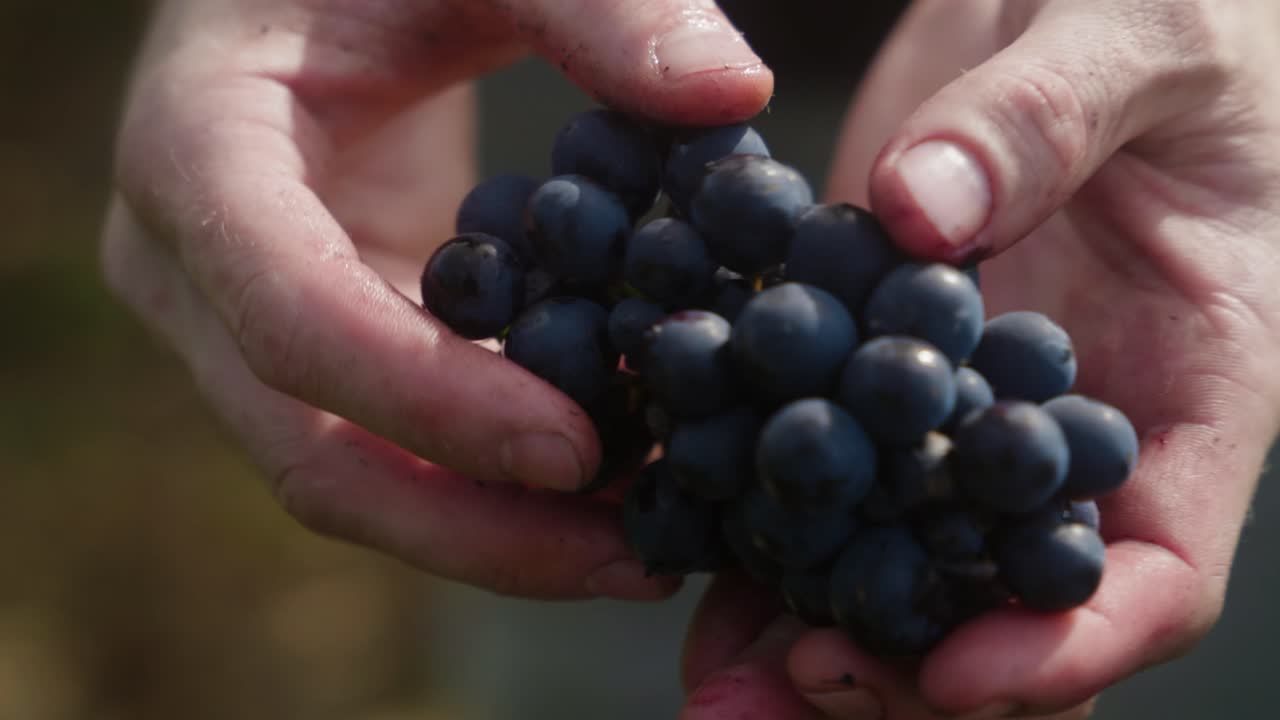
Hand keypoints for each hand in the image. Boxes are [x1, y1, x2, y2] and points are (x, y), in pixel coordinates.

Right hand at [101, 0, 770, 599]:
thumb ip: (600, 5)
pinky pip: (390, 448)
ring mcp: (243, 326)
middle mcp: (193, 269)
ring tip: (648, 548)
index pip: (292, 315)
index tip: (581, 449)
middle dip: (477, 527)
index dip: (430, 400)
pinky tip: (612, 489)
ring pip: (352, 481)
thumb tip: (735, 92)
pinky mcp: (308, 352)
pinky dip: (494, 486)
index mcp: (197, 152)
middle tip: (639, 559)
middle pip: (313, 454)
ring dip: (497, 536)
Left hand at [682, 0, 1279, 716]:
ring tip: (714, 692)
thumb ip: (1044, 118)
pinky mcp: (878, 369)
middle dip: (907, 678)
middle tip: (792, 695)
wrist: (1085, 1)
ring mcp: (967, 411)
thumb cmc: (1181, 6)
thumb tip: (922, 210)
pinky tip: (680, 558)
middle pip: (1004, 608)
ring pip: (903, 566)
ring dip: (810, 638)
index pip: (1154, 574)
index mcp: (1193, 387)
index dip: (1066, 644)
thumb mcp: (1139, 30)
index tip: (953, 672)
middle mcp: (1071, 429)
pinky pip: (820, 470)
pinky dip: (756, 531)